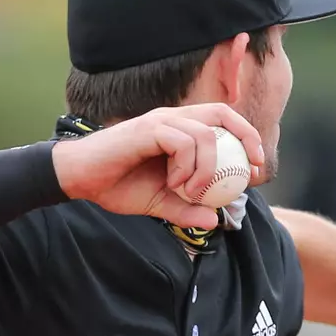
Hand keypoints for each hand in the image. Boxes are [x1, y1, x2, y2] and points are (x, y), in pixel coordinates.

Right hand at [51, 105, 264, 228]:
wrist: (79, 179)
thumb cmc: (117, 186)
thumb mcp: (159, 204)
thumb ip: (186, 210)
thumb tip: (215, 221)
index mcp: (179, 130)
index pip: (222, 121)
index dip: (246, 139)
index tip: (256, 168)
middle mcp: (173, 119)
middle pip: (221, 114)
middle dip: (245, 138)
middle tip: (249, 170)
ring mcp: (160, 122)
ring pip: (205, 134)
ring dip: (207, 168)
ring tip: (190, 190)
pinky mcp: (147, 129)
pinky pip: (182, 142)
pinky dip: (186, 167)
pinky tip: (173, 183)